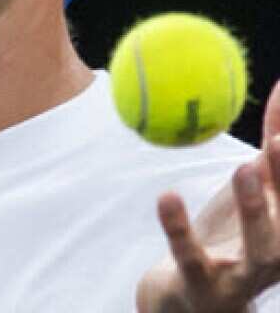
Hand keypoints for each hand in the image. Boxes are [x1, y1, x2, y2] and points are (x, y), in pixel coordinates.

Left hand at [136, 82, 279, 311]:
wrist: (192, 301)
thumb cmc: (229, 236)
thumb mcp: (250, 188)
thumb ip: (269, 147)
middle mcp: (277, 252)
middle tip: (278, 140)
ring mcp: (245, 274)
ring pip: (260, 246)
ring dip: (255, 208)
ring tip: (243, 168)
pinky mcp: (205, 287)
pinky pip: (191, 256)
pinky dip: (180, 227)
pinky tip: (167, 196)